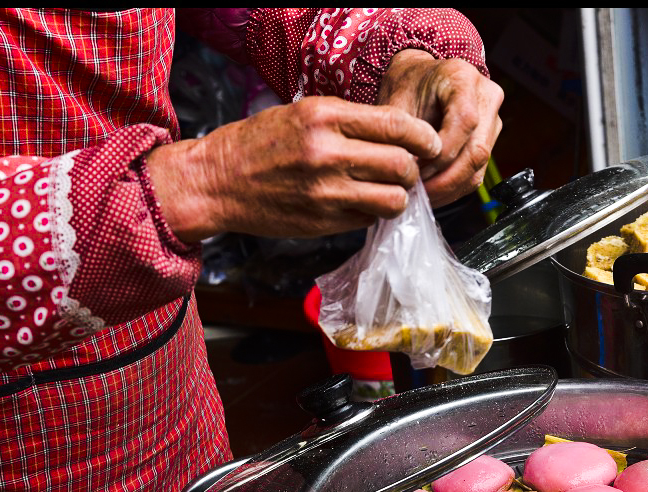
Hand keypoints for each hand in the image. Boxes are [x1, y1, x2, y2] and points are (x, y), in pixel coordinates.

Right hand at [147, 96, 441, 241]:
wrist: (217, 181)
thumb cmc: (261, 142)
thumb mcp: (305, 113)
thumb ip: (352, 121)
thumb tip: (402, 135)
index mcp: (326, 117)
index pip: (398, 125)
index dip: (424, 138)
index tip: (430, 144)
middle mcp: (328, 154)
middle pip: (403, 166)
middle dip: (414, 170)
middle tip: (406, 171)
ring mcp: (325, 193)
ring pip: (393, 200)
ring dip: (397, 197)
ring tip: (385, 190)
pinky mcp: (322, 223)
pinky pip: (368, 220)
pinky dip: (371, 213)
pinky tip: (357, 204)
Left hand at [376, 49, 503, 207]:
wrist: (419, 79)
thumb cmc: (407, 86)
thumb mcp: (397, 102)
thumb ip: (404, 135)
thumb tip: (407, 172)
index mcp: (463, 78)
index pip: (465, 121)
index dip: (442, 153)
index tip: (417, 168)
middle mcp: (486, 97)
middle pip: (476, 151)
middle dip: (445, 179)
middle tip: (417, 191)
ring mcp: (492, 121)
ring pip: (478, 168)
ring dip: (448, 188)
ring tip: (421, 195)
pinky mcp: (488, 142)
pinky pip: (476, 174)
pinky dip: (453, 188)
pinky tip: (432, 192)